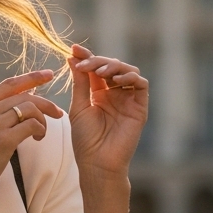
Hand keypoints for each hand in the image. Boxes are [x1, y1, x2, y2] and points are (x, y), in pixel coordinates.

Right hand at [0, 70, 63, 202]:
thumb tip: (18, 103)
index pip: (9, 84)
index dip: (31, 77)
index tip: (47, 75)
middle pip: (24, 96)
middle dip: (46, 102)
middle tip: (57, 112)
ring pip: (30, 109)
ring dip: (42, 119)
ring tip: (41, 132)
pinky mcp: (4, 140)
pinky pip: (32, 125)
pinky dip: (40, 130)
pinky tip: (37, 139)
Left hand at [67, 45, 148, 178]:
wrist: (97, 163)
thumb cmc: (85, 139)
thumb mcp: (79, 106)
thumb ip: (79, 82)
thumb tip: (72, 57)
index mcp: (99, 93)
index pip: (95, 68)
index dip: (87, 56)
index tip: (74, 49)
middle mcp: (115, 93)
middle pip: (111, 66)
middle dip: (98, 61)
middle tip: (85, 63)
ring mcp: (128, 99)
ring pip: (128, 71)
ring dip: (114, 66)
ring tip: (99, 71)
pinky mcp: (140, 106)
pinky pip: (141, 84)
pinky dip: (130, 77)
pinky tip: (117, 79)